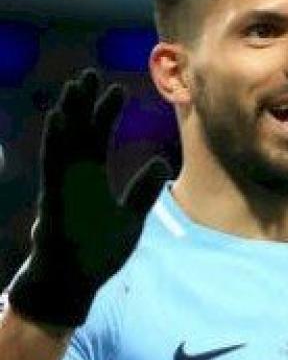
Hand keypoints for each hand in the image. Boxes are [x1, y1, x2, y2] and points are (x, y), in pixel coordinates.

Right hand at [6, 70, 172, 328]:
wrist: (72, 285)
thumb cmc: (98, 254)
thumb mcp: (131, 218)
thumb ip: (143, 191)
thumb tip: (161, 163)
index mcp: (90, 180)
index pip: (98, 138)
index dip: (105, 113)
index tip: (116, 89)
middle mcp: (73, 179)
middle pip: (78, 133)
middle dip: (82, 104)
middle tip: (87, 75)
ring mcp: (61, 188)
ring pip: (63, 143)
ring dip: (68, 115)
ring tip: (74, 87)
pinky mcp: (53, 199)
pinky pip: (53, 166)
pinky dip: (55, 141)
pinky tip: (58, 118)